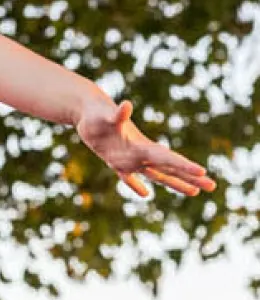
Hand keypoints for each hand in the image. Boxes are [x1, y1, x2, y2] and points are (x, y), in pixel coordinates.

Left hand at [75, 97, 216, 197]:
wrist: (88, 110)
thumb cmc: (97, 113)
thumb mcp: (107, 116)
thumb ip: (118, 114)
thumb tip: (125, 105)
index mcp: (141, 146)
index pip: (167, 158)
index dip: (184, 166)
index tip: (203, 172)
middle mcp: (140, 153)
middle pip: (170, 168)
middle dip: (190, 178)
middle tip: (213, 187)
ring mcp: (129, 158)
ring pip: (156, 175)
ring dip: (175, 183)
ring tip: (195, 193)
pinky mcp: (114, 161)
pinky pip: (128, 177)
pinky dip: (135, 185)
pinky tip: (145, 194)